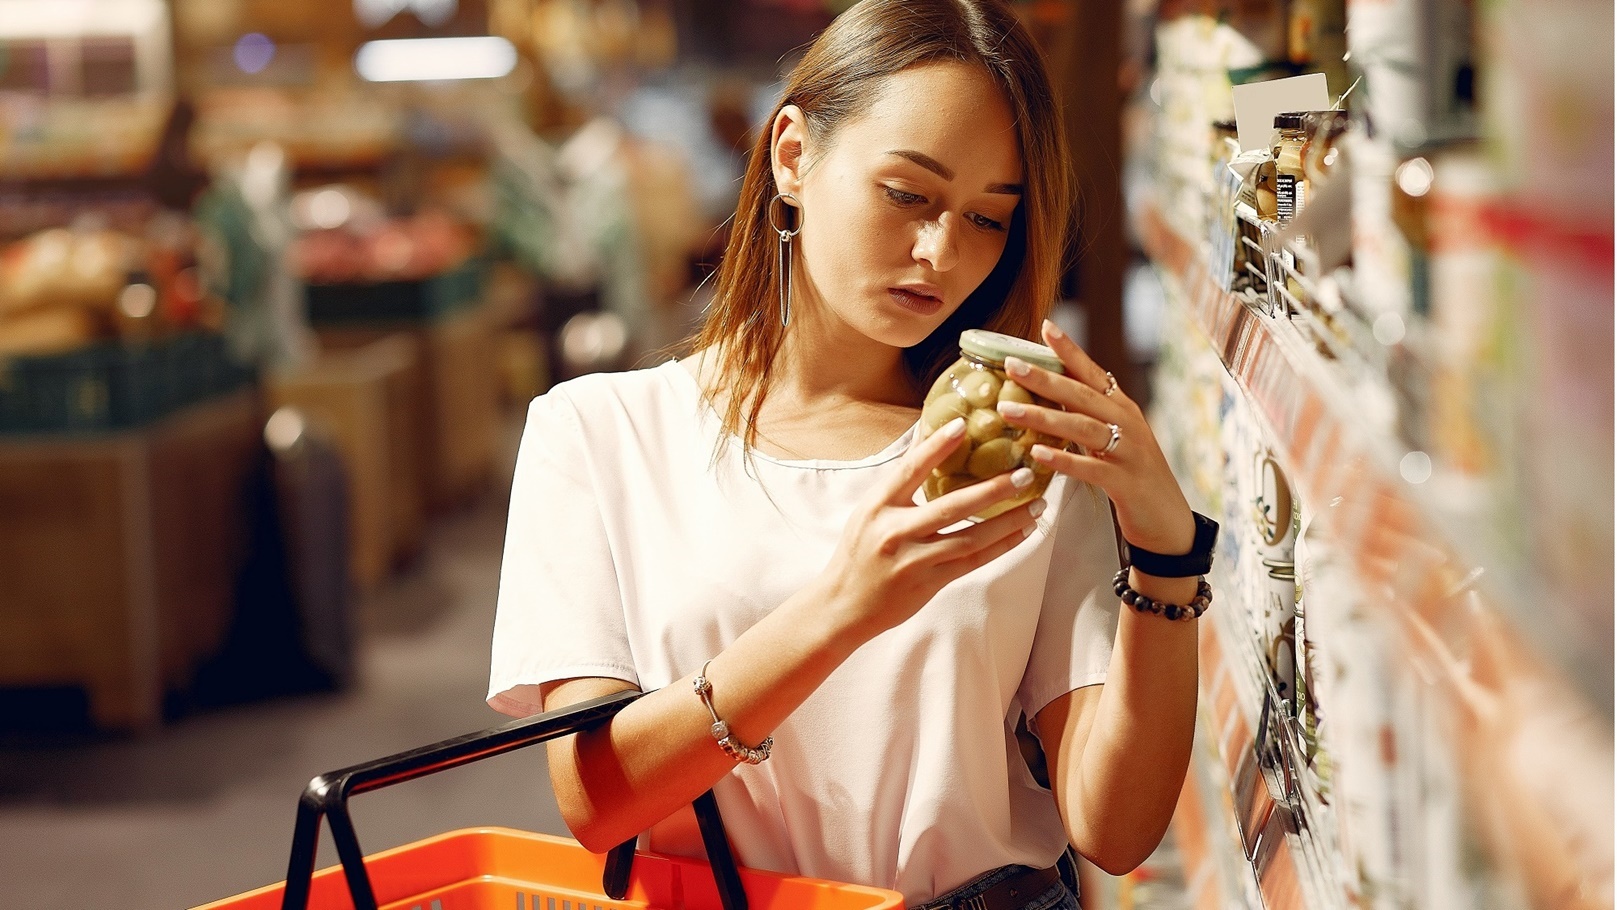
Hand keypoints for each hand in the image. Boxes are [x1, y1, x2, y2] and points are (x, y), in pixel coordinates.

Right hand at [816, 417, 1043, 641]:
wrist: (844, 605)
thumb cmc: (859, 551)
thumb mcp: (871, 510)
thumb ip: (901, 480)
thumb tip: (926, 436)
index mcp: (878, 506)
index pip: (910, 469)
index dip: (936, 447)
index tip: (963, 426)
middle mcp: (896, 531)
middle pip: (952, 506)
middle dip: (993, 489)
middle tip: (1024, 474)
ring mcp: (914, 560)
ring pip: (971, 537)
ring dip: (1008, 520)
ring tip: (1036, 505)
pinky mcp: (929, 583)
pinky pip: (972, 561)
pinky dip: (1000, 546)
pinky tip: (1022, 532)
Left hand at [994, 319, 1194, 556]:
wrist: (1167, 520)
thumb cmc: (1132, 477)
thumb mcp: (1114, 439)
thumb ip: (1088, 417)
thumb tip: (1050, 398)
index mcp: (1122, 409)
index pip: (1093, 373)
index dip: (1070, 350)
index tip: (1045, 327)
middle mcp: (1127, 423)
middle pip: (1082, 395)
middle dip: (1045, 378)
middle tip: (1011, 364)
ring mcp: (1128, 452)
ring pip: (1081, 428)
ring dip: (1043, 417)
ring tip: (1009, 409)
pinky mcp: (1124, 482)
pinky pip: (1090, 467)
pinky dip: (1063, 459)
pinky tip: (1037, 453)